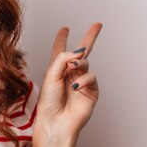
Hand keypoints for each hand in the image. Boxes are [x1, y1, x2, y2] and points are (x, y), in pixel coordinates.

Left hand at [35, 22, 102, 141]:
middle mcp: (70, 73)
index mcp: (56, 69)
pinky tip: (76, 86)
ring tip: (72, 67)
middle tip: (98, 24)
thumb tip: (78, 51)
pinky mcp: (91, 91)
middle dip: (90, 37)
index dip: (62, 38)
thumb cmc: (49, 101)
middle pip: (81, 52)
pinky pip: (91, 77)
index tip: (65, 28)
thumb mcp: (51, 75)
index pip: (60, 50)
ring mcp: (82, 81)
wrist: (56, 121)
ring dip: (79, 63)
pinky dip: (84, 79)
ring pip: (86, 63)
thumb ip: (63, 59)